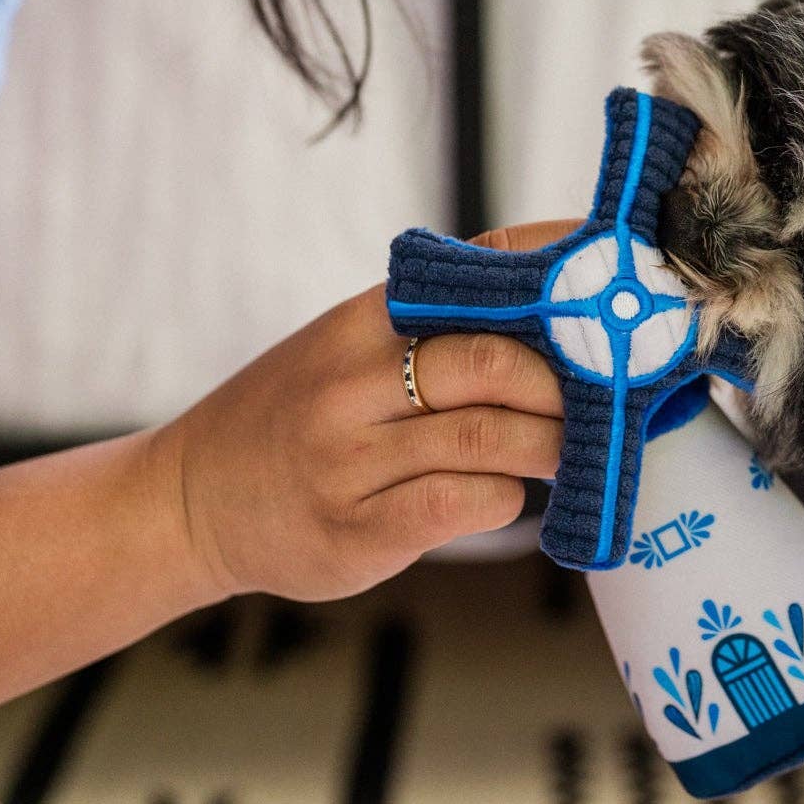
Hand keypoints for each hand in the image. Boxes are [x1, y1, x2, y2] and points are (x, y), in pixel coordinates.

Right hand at [150, 218, 584, 601]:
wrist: (190, 500)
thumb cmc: (297, 416)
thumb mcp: (351, 347)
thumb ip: (440, 323)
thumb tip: (561, 300)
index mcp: (362, 322)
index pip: (479, 273)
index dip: (557, 276)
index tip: (613, 289)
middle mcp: (350, 383)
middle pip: (494, 365)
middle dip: (564, 385)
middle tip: (597, 400)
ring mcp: (349, 459)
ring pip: (488, 439)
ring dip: (547, 448)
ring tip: (565, 451)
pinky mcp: (356, 530)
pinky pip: (461, 505)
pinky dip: (504, 499)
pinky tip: (505, 494)